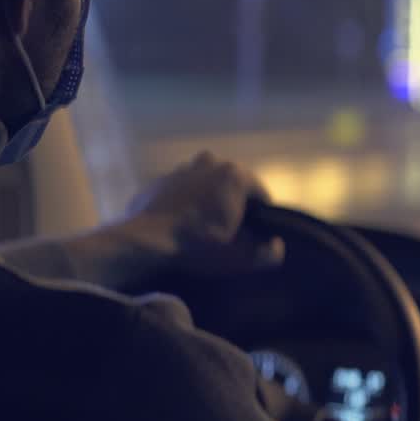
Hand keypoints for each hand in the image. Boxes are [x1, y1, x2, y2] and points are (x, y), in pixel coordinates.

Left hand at [104, 152, 284, 279]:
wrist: (144, 244)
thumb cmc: (198, 247)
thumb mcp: (241, 258)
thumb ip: (270, 253)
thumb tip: (275, 245)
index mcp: (235, 175)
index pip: (262, 195)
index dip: (262, 218)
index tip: (253, 237)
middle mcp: (211, 162)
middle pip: (233, 186)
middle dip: (233, 206)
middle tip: (228, 234)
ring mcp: (182, 169)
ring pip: (206, 185)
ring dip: (208, 202)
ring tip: (202, 230)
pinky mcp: (159, 180)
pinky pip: (181, 191)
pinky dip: (184, 204)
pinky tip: (180, 227)